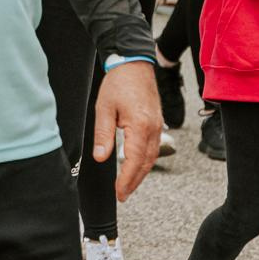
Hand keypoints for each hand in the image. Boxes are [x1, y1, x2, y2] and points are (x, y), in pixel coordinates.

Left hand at [92, 60, 161, 200]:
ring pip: (152, 157)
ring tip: (128, 185)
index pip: (134, 161)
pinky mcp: (158, 122)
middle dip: (134, 181)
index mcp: (140, 126)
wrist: (134, 64)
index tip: (119, 193)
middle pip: (146, 163)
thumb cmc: (118, 83)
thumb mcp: (104, 108)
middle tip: (123, 195)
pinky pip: (154, 147)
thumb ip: (103, 135)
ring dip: (141, 173)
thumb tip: (100, 158)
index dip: (126, 180)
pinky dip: (146, 161)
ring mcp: (158, 126)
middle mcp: (153, 129)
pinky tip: (137, 165)